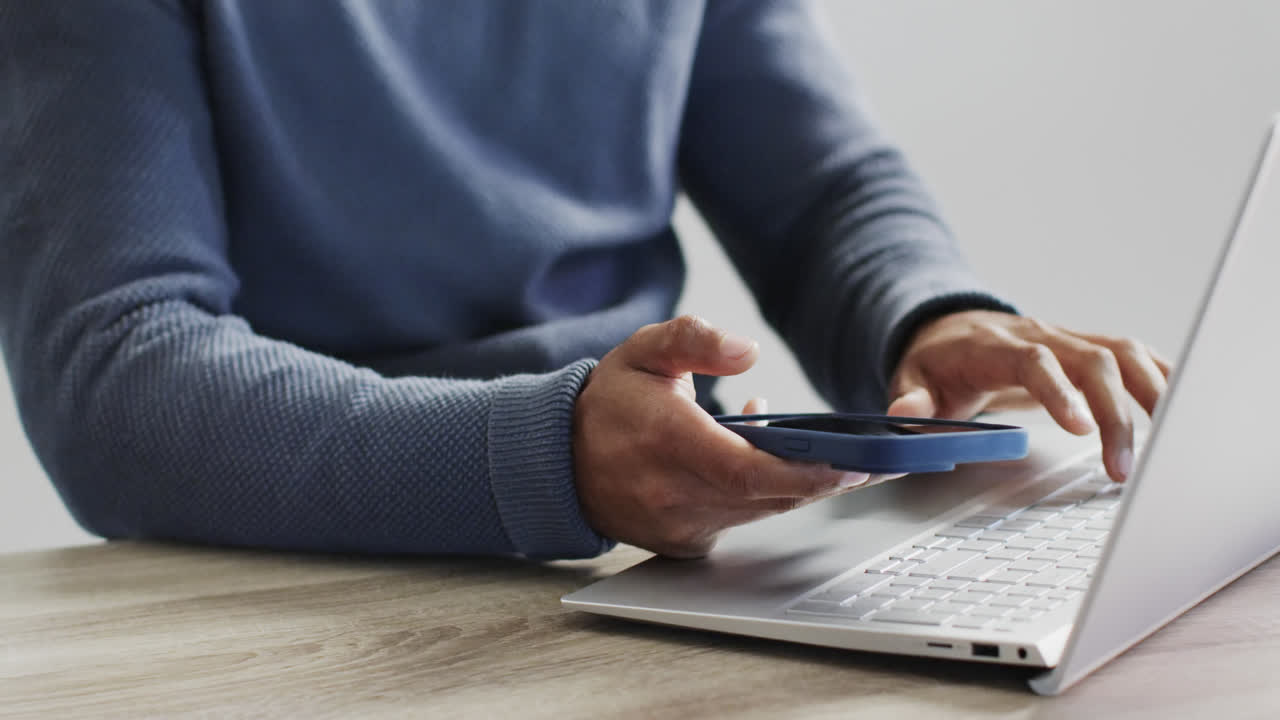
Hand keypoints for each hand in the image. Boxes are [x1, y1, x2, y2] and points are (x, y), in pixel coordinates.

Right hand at [573, 315, 869, 557]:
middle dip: (825, 480)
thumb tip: (747, 349)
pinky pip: (742, 521)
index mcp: (667, 443)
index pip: (748, 470)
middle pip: (768, 497)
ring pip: (761, 512)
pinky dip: (767, 497)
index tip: (855, 463)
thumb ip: (693, 338)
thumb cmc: (609, 403)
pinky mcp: (683, 543)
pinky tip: (776, 467)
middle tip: (876, 461)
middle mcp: (672, 494)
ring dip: (802, 488)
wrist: (559, 461)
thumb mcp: (644, 350)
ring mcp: (678, 525)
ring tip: (840, 457)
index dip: (807, 472)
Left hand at [886, 310, 1170, 482]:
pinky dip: (1162, 375)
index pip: (1033, 361)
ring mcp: (1067, 338)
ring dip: (1151, 395)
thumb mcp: (910, 381)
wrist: (950, 330)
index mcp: (994, 347)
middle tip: (1121, 469)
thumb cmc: (935, 365)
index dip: (1059, 391)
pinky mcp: (1087, 347)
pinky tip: (1181, 406)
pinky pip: (1133, 354)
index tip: (1079, 428)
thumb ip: (909, 401)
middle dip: (1115, 414)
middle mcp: (1039, 336)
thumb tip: (904, 415)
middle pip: (1092, 361)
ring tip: (1167, 445)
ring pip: (1123, 353)